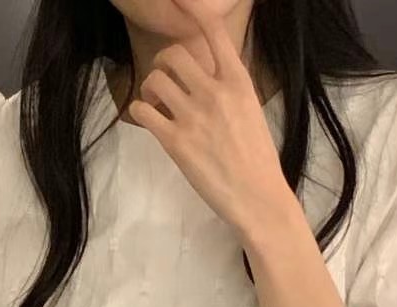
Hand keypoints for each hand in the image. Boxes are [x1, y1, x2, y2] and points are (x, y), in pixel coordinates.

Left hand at [126, 0, 294, 239]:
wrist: (257, 197)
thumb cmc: (257, 160)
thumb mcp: (251, 111)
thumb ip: (230, 89)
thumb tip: (210, 76)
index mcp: (238, 81)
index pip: (214, 31)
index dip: (195, 10)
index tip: (181, 3)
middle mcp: (214, 91)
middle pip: (174, 53)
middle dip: (163, 62)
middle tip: (164, 78)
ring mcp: (193, 116)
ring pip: (155, 79)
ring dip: (150, 87)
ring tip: (156, 103)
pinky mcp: (175, 141)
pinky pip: (142, 111)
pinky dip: (139, 112)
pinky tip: (148, 120)